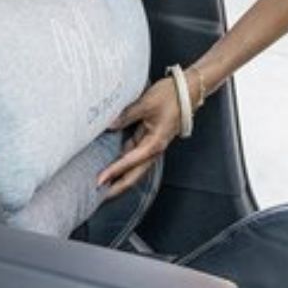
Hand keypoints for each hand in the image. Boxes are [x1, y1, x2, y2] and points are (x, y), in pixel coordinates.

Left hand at [98, 80, 181, 198]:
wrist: (189, 90)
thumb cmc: (171, 96)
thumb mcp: (146, 103)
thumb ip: (126, 115)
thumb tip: (109, 124)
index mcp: (155, 143)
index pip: (130, 162)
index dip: (113, 172)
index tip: (98, 181)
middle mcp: (154, 149)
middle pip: (134, 174)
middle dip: (117, 187)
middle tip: (99, 196)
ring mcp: (152, 145)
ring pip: (135, 167)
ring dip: (120, 177)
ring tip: (103, 185)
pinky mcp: (150, 139)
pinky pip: (135, 155)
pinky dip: (123, 163)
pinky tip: (112, 165)